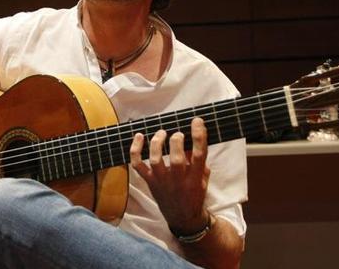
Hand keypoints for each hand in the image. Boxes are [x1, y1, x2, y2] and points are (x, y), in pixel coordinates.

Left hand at [129, 117, 209, 232]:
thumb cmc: (194, 194)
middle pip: (177, 158)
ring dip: (157, 143)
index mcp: (195, 178)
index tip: (197, 121)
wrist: (183, 218)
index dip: (198, 136)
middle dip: (176, 141)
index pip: (199, 154)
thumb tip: (190, 138)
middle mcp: (179, 180)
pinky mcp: (150, 182)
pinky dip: (135, 150)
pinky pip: (138, 165)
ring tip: (161, 133)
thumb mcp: (203, 178)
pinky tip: (139, 136)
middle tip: (177, 134)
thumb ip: (197, 160)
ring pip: (156, 160)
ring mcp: (162, 182)